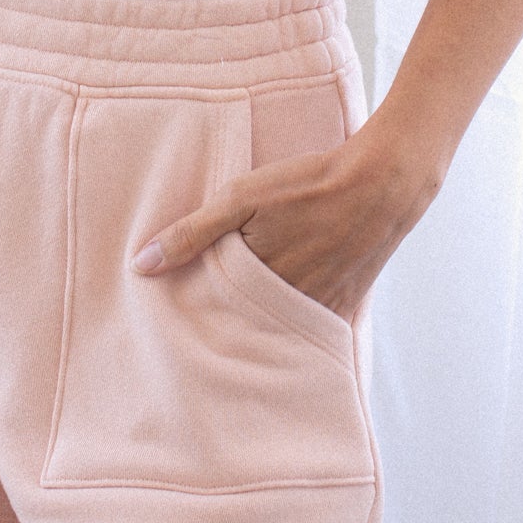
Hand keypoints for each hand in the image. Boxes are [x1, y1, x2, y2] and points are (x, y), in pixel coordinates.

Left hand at [130, 110, 444, 322]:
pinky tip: (275, 330)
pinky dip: (290, 335)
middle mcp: (286, 310)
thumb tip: (141, 266)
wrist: (381, 183)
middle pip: (242, 334)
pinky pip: (310, 336)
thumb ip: (191, 232)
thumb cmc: (307, 185)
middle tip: (191, 340)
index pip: (210, 318)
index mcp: (256, 286)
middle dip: (220, 336)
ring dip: (254, 336)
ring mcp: (317, 314)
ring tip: (231, 335)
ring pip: (274, 336)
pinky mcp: (342, 311)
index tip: (167, 324)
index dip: (190, 319)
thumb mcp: (241, 198)